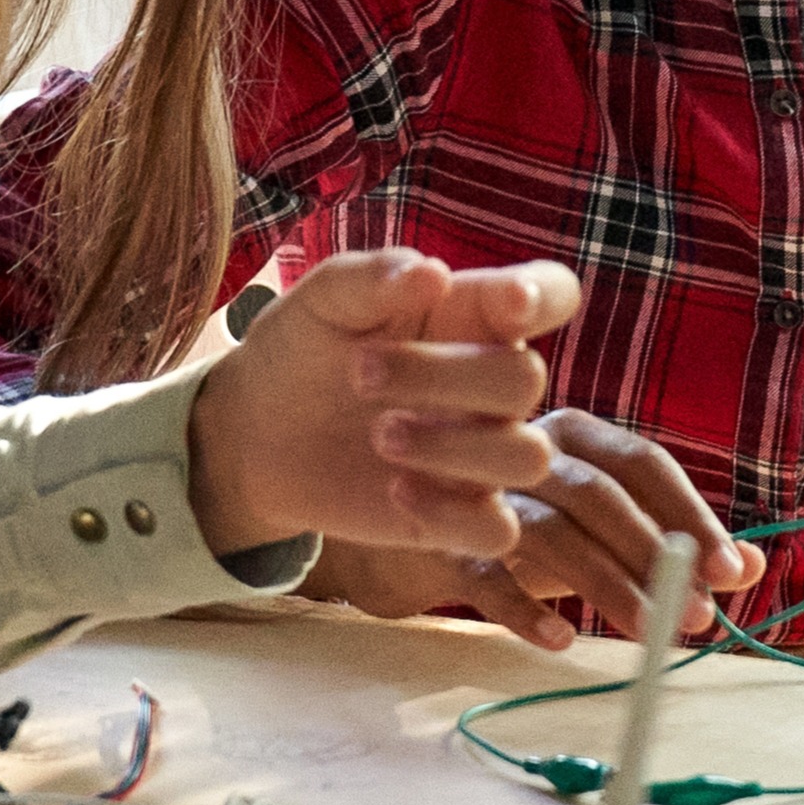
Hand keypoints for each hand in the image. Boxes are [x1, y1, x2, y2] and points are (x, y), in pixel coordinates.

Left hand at [186, 250, 580, 559]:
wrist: (252, 431)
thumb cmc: (303, 347)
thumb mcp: (325, 299)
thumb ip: (376, 276)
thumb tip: (433, 274)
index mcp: (475, 315)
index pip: (551, 294)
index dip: (547, 297)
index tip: (508, 301)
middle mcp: (490, 383)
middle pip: (526, 379)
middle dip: (446, 375)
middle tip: (359, 374)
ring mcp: (480, 452)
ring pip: (529, 458)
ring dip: (454, 447)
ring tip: (379, 436)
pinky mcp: (455, 515)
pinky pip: (498, 531)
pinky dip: (452, 513)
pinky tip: (395, 490)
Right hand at [304, 408, 767, 650]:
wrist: (397, 528)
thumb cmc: (518, 521)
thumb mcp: (596, 528)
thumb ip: (668, 540)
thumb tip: (753, 570)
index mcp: (575, 431)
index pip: (644, 462)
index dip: (691, 514)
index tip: (732, 573)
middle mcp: (528, 446)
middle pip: (602, 495)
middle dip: (655, 558)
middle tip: (697, 618)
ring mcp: (478, 487)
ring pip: (552, 533)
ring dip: (606, 587)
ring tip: (650, 637)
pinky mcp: (435, 535)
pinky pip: (484, 571)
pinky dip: (524, 606)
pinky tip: (561, 641)